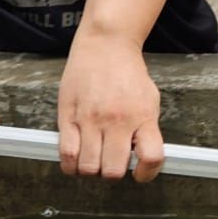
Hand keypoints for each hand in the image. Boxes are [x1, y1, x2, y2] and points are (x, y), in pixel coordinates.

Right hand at [57, 34, 163, 181]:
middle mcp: (117, 121)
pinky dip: (71, 166)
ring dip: (91, 170)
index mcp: (142, 116)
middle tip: (111, 161)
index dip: (147, 173)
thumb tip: (141, 158)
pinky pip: (66, 156)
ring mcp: (91, 120)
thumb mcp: (149, 99)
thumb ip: (147, 128)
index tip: (140, 173)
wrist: (105, 45)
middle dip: (113, 173)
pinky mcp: (68, 117)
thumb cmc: (128, 73)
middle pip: (113, 171)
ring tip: (94, 157)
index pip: (151, 157)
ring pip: (88, 168)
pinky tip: (77, 157)